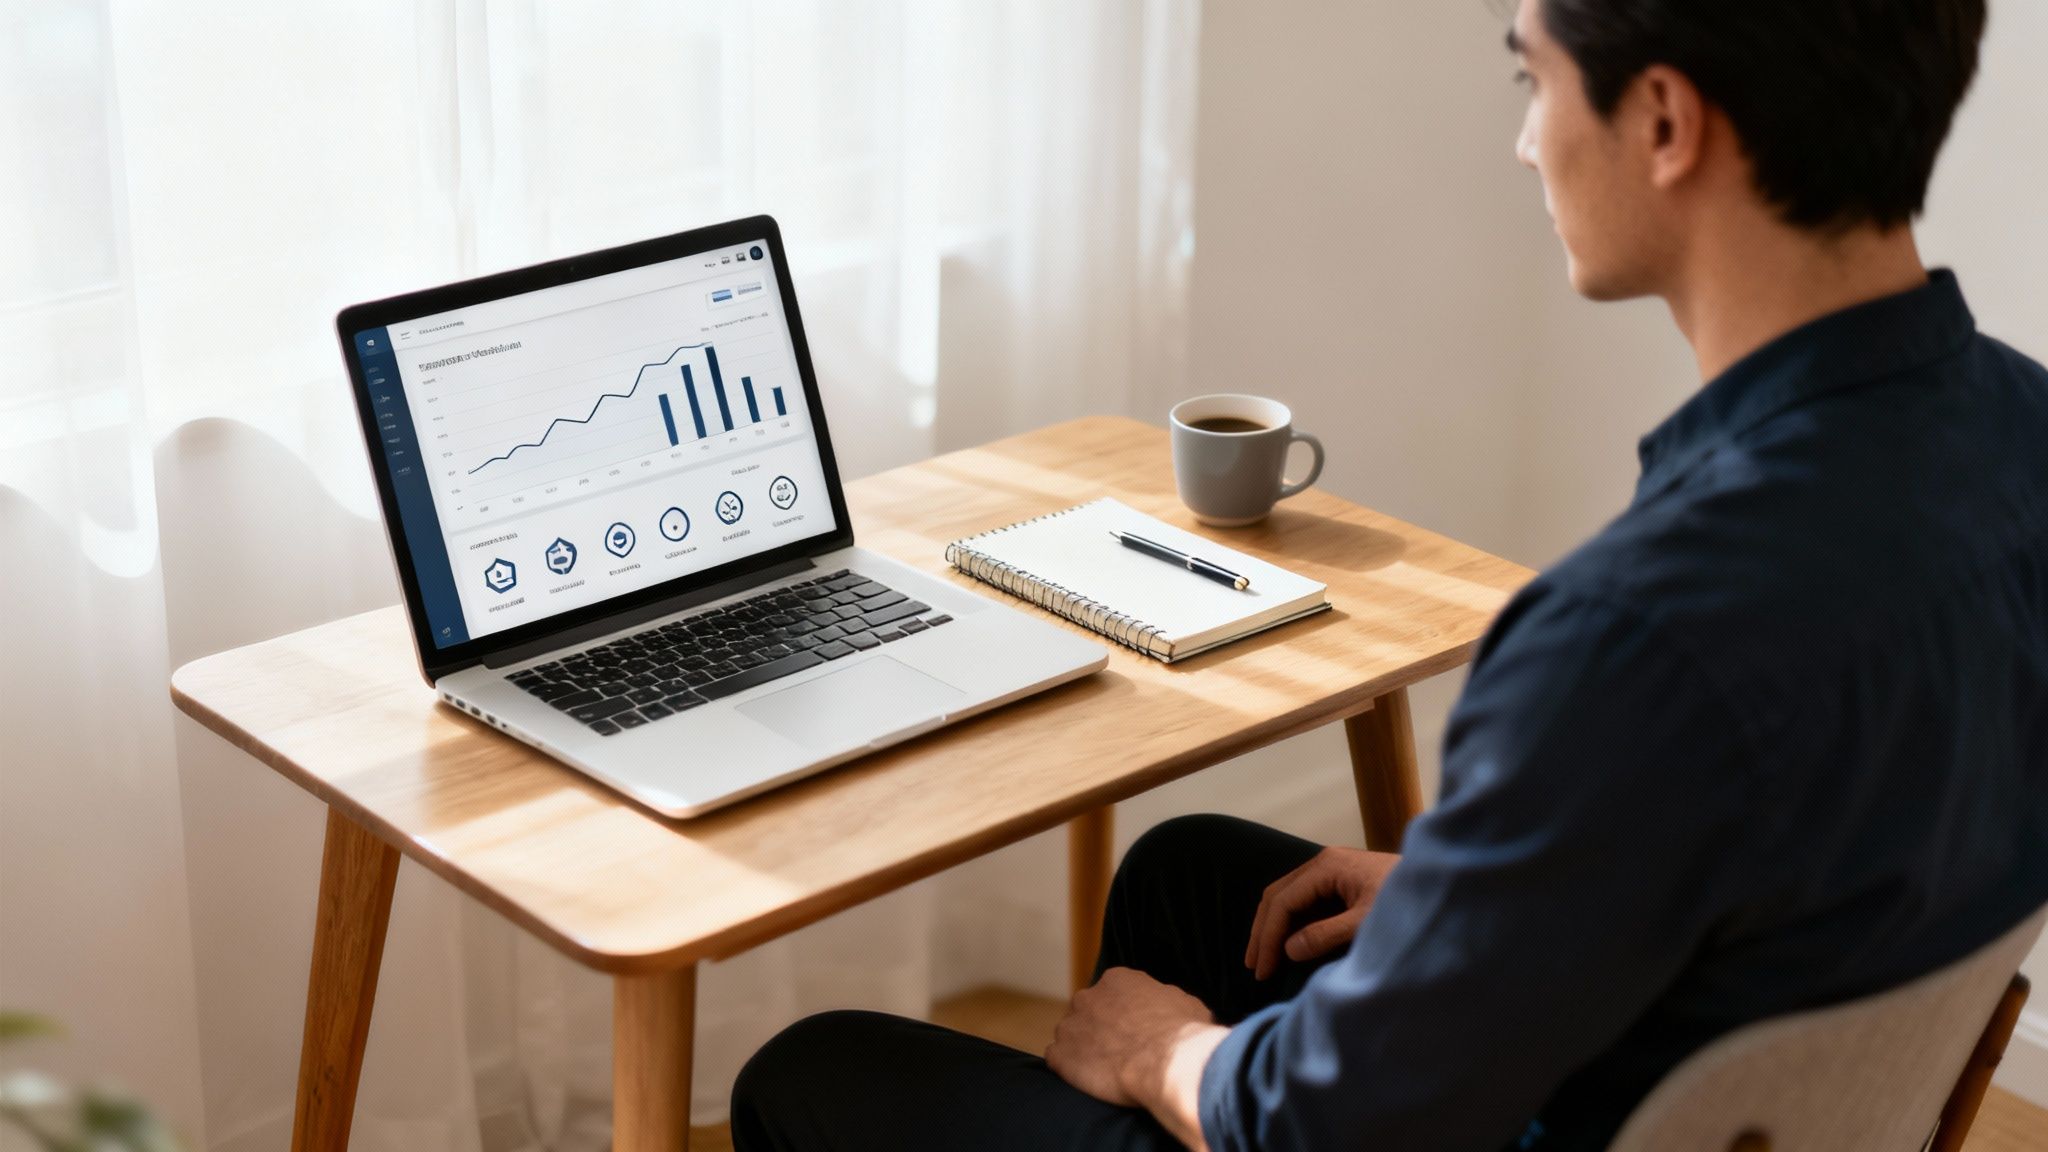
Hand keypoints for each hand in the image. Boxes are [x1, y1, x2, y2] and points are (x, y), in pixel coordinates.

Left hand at [1047, 968, 1225, 1133]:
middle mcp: (1087, 996)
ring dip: (1082, 1049)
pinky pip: (1057, 1059)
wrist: (1166, 1062)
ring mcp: (1069, 1025)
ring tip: (1103, 1069)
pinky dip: (1068, 1068)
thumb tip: (1168, 1007)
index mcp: (1117, 980)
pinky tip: (1088, 1079)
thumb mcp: (1185, 1004)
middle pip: (1087, 1011)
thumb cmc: (1182, 1033)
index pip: (1111, 993)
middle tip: (1117, 1049)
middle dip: (1098, 1028)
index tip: (1132, 1030)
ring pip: (1070, 1035)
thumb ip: (1165, 1000)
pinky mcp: (1059, 1055)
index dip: (1122, 1014)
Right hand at [1244, 846, 1399, 979]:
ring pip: (1288, 896)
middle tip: (1254, 967)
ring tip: (1263, 959)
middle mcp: (1324, 863)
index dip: (1268, 938)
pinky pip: (1305, 900)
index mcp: (1326, 867)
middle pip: (1277, 895)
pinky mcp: (1341, 881)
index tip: (1263, 971)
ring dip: (1273, 927)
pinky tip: (1288, 944)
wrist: (1447, 883)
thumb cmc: (1410, 902)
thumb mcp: (1366, 922)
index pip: (1283, 902)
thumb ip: (1326, 935)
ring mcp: (1331, 870)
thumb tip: (1289, 950)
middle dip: (1262, 932)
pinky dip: (1291, 923)